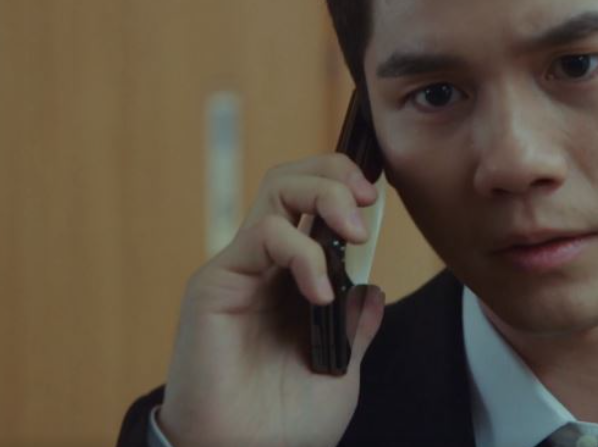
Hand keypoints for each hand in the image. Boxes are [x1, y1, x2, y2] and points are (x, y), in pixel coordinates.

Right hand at [156, 154, 385, 446]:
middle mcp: (267, 265)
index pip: (316, 205)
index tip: (381, 198)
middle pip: (294, 179)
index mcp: (296, 279)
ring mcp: (242, 269)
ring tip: (356, 234)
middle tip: (370, 201)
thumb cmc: (286, 425)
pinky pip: (263, 236)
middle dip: (338, 175)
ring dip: (326, 196)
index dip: (348, 187)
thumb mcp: (340, 369)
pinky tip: (320, 293)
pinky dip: (302, 252)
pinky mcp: (216, 284)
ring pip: (278, 190)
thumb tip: (373, 289)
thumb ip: (355, 326)